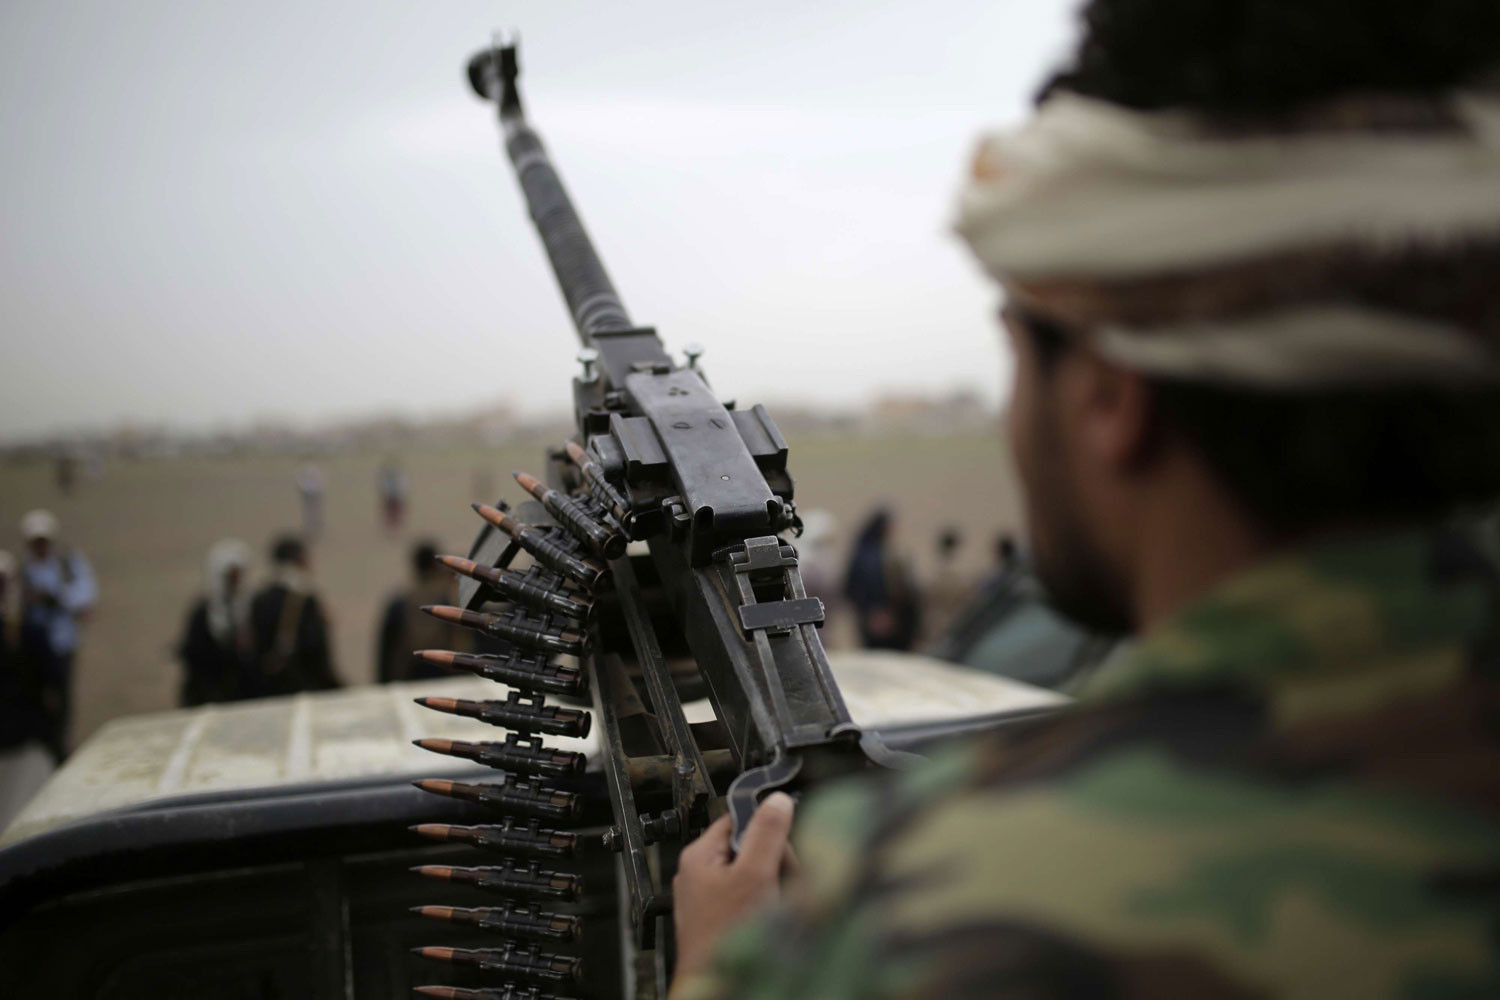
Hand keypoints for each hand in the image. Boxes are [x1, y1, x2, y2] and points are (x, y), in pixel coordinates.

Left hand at [672, 792, 795, 984]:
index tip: (780, 848)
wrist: (717, 987)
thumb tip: (777, 800)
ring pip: (754, 876)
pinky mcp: (719, 920)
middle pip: (750, 848)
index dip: (766, 830)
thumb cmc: (726, 937)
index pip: (739, 818)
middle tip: (780, 884)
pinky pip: (750, 900)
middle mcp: (699, 873)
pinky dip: (765, 907)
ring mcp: (708, 899)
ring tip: (775, 907)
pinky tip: (769, 921)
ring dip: (773, 888)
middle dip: (774, 865)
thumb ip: (767, 834)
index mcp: (699, 854)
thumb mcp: (755, 875)